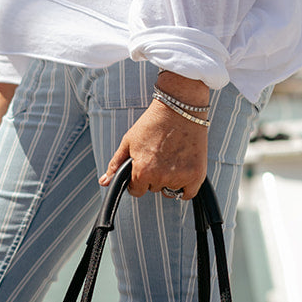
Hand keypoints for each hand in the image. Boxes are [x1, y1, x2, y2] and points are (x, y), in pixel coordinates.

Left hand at [100, 74, 210, 198]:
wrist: (180, 108)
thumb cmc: (152, 123)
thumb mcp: (128, 142)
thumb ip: (115, 165)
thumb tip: (103, 182)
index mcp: (142, 171)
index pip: (136, 191)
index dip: (137, 180)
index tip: (143, 168)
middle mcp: (161, 177)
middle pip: (153, 189)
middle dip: (153, 177)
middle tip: (159, 156)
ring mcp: (181, 176)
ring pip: (170, 190)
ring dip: (169, 180)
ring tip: (171, 158)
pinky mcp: (197, 174)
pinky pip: (188, 193)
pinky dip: (185, 186)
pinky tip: (182, 169)